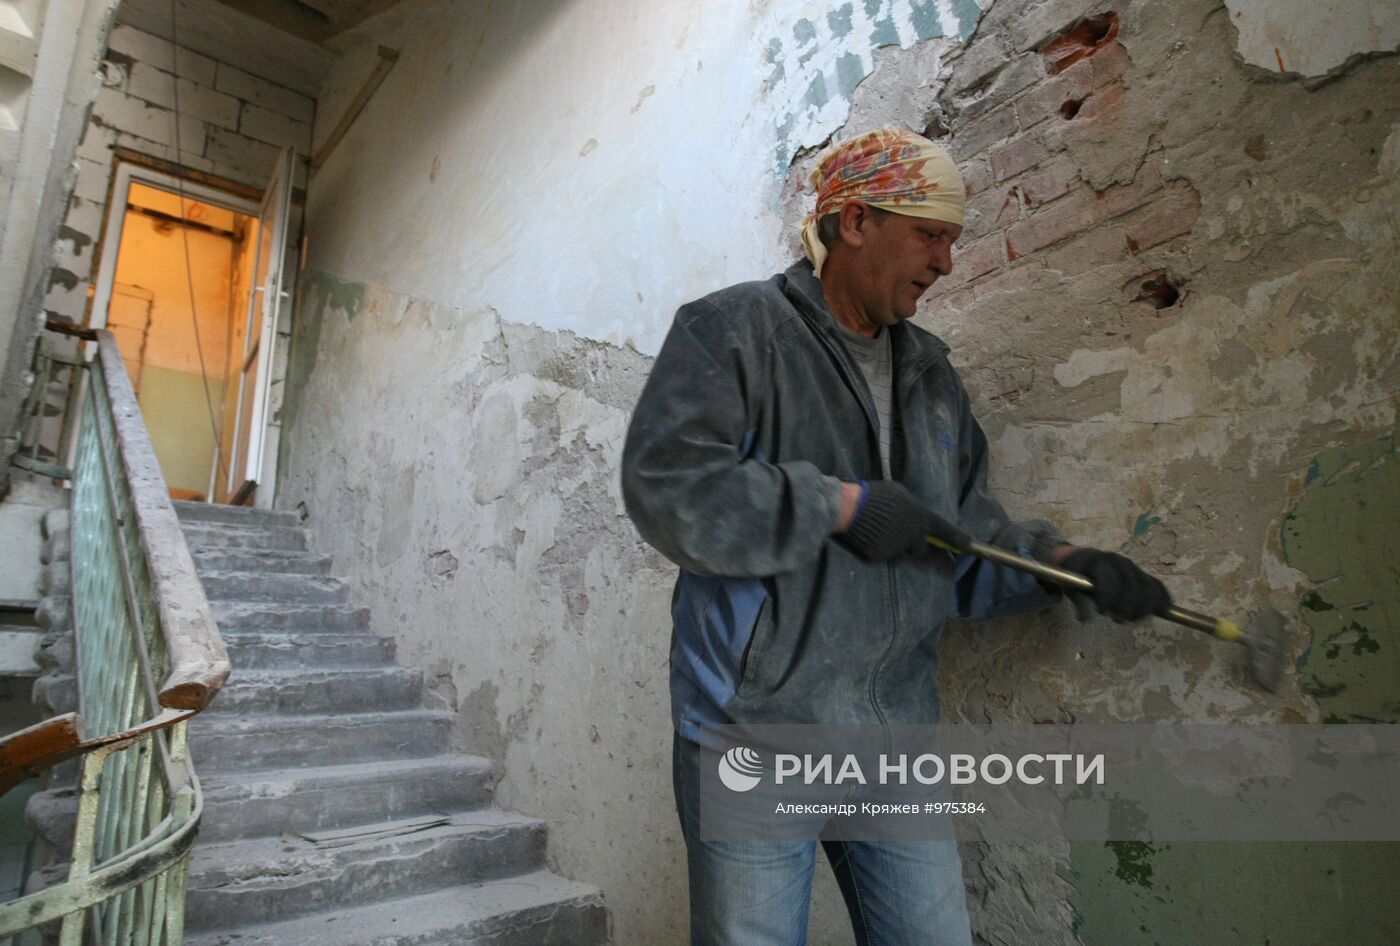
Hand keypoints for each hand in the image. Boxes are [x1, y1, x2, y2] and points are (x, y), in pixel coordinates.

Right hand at [838, 481, 970, 560]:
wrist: (850, 508)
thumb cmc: (875, 495)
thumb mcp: (899, 494)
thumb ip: (911, 508)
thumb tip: (914, 513)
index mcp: (919, 517)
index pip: (943, 529)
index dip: (958, 538)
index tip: (969, 546)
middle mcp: (912, 535)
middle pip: (919, 547)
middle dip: (912, 543)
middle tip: (897, 532)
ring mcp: (896, 548)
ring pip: (899, 550)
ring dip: (892, 543)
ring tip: (876, 529)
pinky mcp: (880, 556)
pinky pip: (881, 553)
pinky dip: (875, 547)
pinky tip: (866, 535)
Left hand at [1060, 548, 1171, 622]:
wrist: (1084, 561)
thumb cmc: (1075, 576)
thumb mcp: (1069, 585)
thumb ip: (1078, 600)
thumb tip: (1085, 618)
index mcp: (1098, 561)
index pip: (1109, 580)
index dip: (1107, 598)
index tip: (1102, 611)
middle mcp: (1118, 562)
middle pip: (1131, 587)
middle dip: (1126, 607)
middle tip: (1117, 619)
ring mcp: (1131, 568)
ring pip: (1147, 588)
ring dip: (1142, 608)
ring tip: (1131, 618)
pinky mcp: (1141, 574)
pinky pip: (1157, 586)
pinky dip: (1162, 599)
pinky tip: (1163, 610)